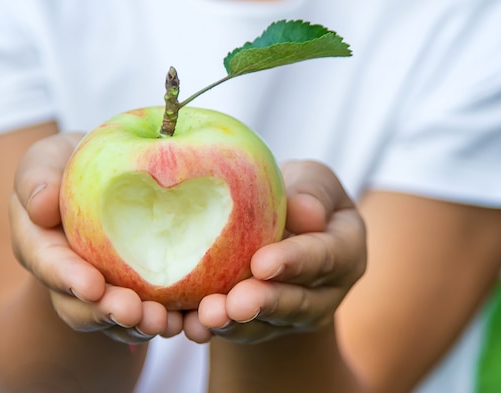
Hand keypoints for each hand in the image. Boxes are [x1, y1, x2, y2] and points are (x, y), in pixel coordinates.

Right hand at [9, 132, 182, 343]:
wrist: (102, 174)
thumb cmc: (68, 163)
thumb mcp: (46, 159)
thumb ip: (37, 179)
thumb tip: (41, 207)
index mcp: (41, 247)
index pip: (48, 264)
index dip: (68, 278)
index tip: (92, 285)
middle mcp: (67, 278)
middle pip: (80, 306)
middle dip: (106, 312)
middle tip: (133, 312)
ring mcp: (101, 289)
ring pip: (114, 319)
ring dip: (138, 325)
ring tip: (164, 322)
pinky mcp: (134, 290)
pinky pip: (147, 311)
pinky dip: (167, 318)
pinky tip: (187, 319)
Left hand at [183, 160, 366, 343]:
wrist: (274, 225)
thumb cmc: (295, 194)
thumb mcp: (310, 179)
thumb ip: (311, 191)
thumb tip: (306, 212)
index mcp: (345, 249)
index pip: (324, 257)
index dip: (294, 262)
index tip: (262, 263)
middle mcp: (324, 292)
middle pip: (296, 303)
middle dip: (263, 304)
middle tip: (236, 304)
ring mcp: (291, 315)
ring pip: (263, 325)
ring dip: (234, 324)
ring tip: (207, 317)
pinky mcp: (259, 326)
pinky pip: (236, 331)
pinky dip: (212, 329)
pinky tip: (190, 325)